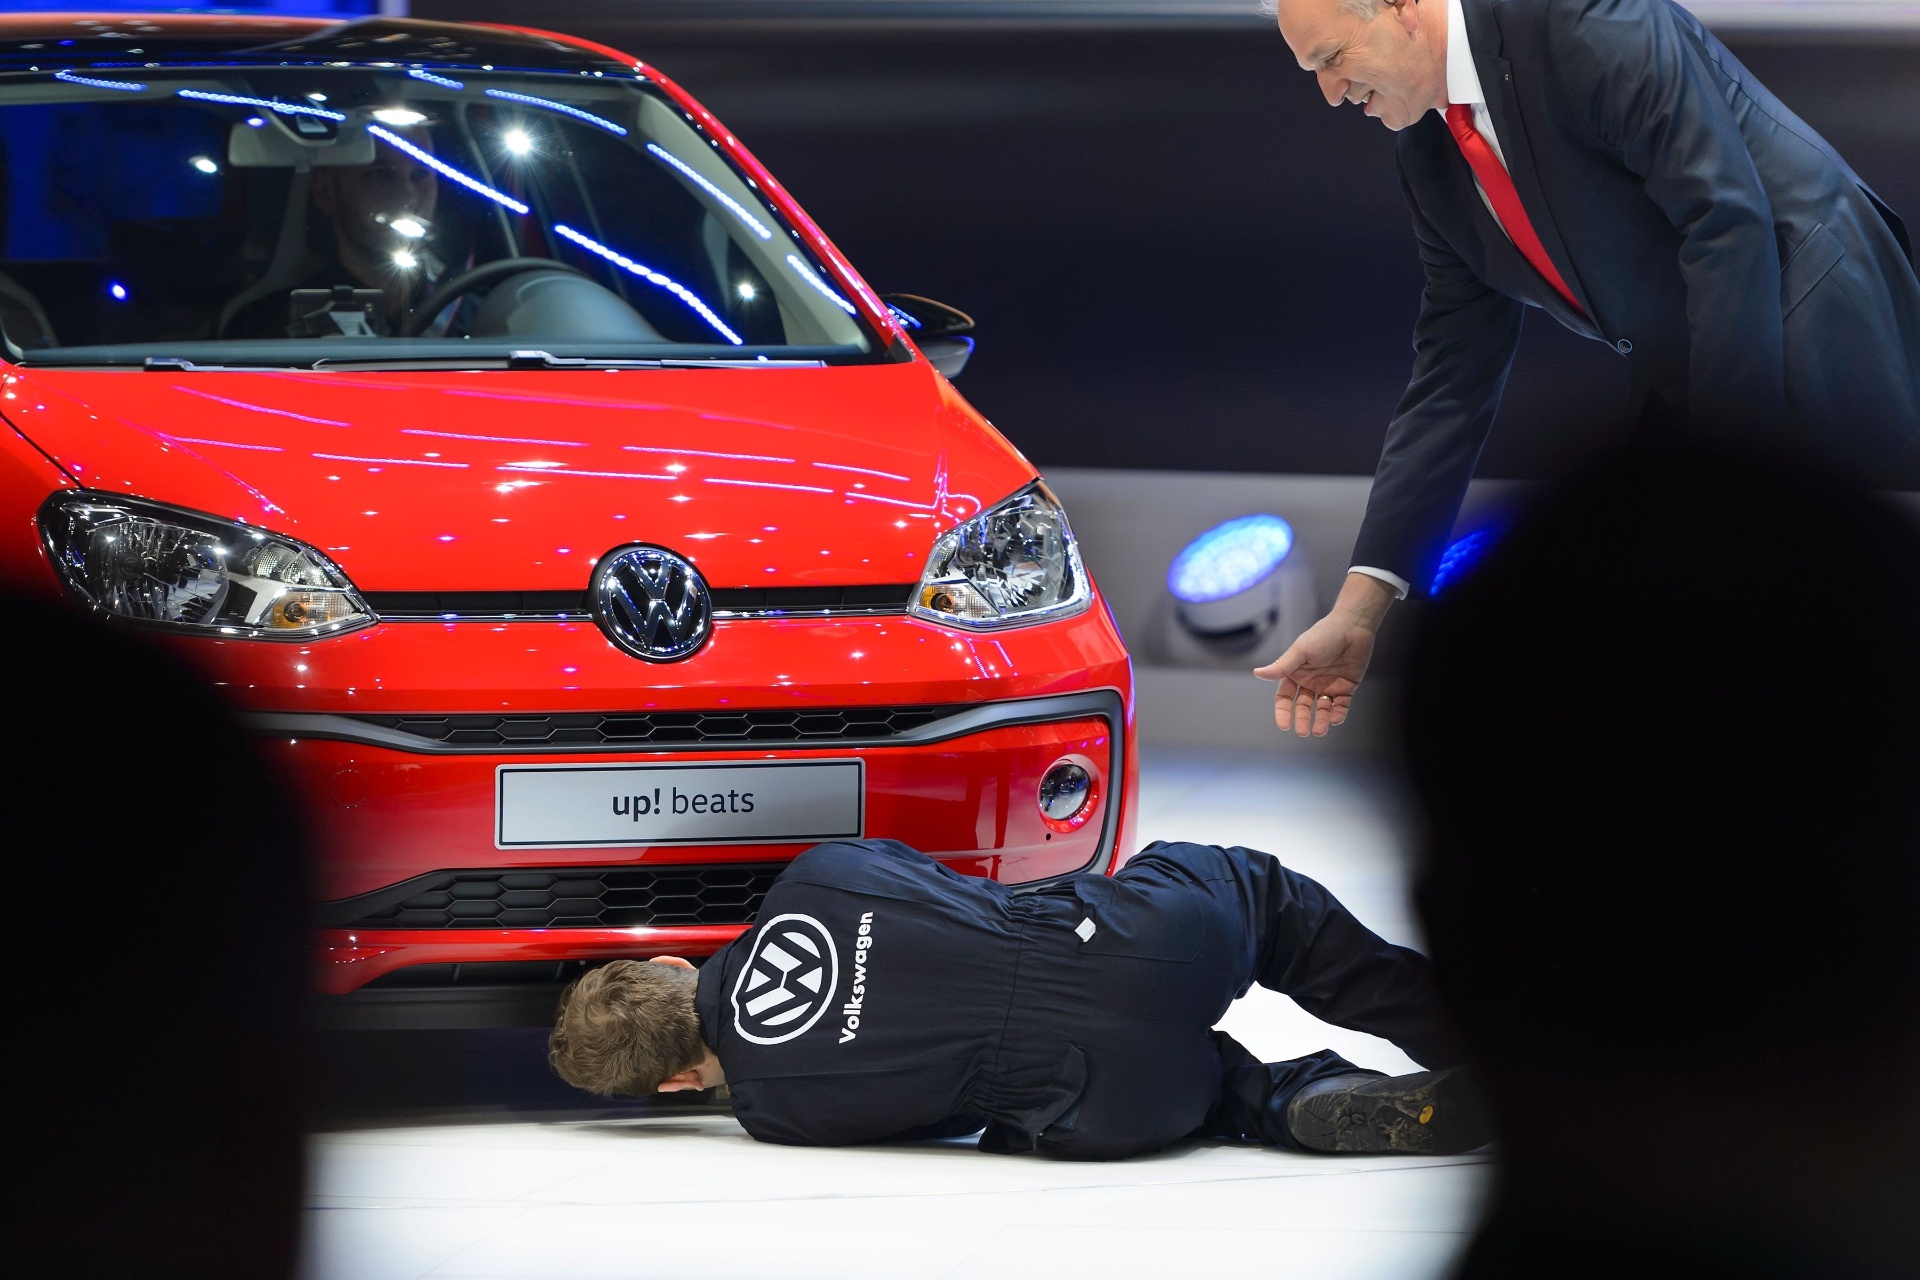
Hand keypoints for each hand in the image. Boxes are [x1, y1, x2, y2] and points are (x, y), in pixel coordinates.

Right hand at [1254, 572, 1395, 736]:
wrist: (1353, 626)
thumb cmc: (1324, 634)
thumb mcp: (1301, 650)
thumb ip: (1282, 665)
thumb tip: (1257, 673)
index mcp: (1295, 673)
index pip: (1285, 697)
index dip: (1283, 712)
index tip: (1284, 726)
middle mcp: (1310, 682)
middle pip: (1303, 706)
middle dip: (1302, 719)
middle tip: (1303, 732)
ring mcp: (1329, 685)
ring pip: (1322, 709)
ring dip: (1320, 720)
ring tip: (1319, 731)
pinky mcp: (1347, 687)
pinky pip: (1341, 705)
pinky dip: (1338, 714)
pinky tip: (1335, 719)